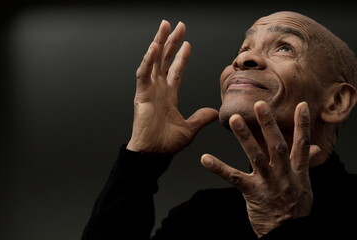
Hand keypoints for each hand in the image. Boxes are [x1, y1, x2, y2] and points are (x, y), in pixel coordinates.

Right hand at [127, 20, 217, 153]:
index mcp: (168, 95)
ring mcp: (149, 90)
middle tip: (177, 26)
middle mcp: (158, 89)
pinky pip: (144, 73)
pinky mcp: (142, 94)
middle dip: (171, 42)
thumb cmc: (166, 144)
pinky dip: (149, 60)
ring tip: (165, 26)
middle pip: (165, 60)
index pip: (175, 71)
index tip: (187, 43)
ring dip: (159, 43)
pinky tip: (155, 47)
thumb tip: (214, 112)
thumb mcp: (189, 128)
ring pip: (154, 61)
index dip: (181, 57)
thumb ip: (201, 118)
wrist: (153, 154)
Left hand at [201, 101, 319, 237]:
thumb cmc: (295, 207)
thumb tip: (313, 149)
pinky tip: (205, 158)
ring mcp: (268, 183)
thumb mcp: (305, 185)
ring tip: (234, 120)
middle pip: (277, 146)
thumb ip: (304, 163)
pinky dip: (219, 168)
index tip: (301, 105)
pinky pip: (234, 178)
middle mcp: (284, 175)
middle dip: (269, 124)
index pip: (302, 144)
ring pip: (256, 157)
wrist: (288, 233)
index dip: (302, 125)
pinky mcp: (253, 193)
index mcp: (298, 171)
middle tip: (260, 105)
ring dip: (245, 137)